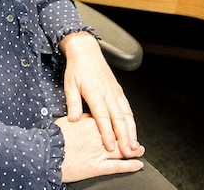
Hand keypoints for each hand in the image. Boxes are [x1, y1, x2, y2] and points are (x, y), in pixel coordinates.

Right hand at [55, 114, 143, 182]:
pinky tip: (138, 165)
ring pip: (121, 149)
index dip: (115, 124)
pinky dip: (129, 166)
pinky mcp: (97, 167)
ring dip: (132, 149)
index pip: (107, 122)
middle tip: (135, 138)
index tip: (119, 124)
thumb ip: (75, 116)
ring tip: (140, 149)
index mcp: (89, 123)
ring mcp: (99, 152)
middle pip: (118, 134)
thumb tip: (79, 114)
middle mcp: (97, 136)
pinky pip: (117, 166)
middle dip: (128, 136)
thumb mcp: (64, 121)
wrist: (46, 153)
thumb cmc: (52, 138)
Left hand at [59, 31, 140, 155]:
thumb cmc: (77, 68)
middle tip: (128, 152)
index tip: (110, 146)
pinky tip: (133, 131)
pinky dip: (132, 121)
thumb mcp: (69, 85)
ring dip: (131, 131)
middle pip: (119, 118)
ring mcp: (115, 92)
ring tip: (134, 145)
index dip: (107, 133)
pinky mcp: (118, 91)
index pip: (103, 117)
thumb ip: (72, 103)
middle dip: (124, 137)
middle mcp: (108, 93)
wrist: (86, 51)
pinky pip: (127, 108)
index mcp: (95, 92)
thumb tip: (72, 120)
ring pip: (126, 114)